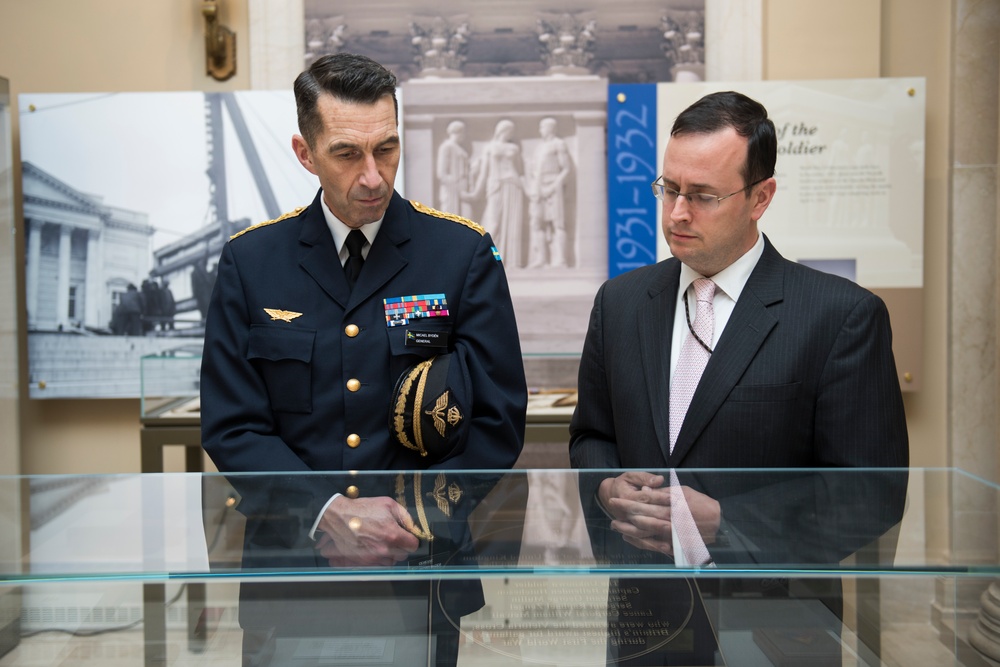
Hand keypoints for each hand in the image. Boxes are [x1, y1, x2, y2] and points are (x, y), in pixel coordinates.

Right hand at [314, 495, 420, 566]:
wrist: (339, 517)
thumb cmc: (362, 509)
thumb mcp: (388, 504)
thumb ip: (404, 516)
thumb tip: (412, 526)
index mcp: (392, 534)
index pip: (413, 546)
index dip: (412, 539)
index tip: (408, 536)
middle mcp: (384, 549)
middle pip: (403, 555)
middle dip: (402, 547)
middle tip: (395, 537)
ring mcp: (373, 557)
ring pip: (391, 562)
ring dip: (390, 554)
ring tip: (383, 542)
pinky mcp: (363, 561)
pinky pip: (378, 564)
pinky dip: (378, 558)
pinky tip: (374, 547)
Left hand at [598, 472, 720, 554]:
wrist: (719, 523)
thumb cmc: (700, 503)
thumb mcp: (683, 492)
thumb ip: (663, 493)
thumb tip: (645, 492)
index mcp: (673, 505)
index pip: (646, 502)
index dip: (628, 501)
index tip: (615, 500)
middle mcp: (671, 520)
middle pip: (643, 517)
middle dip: (624, 515)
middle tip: (611, 512)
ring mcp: (673, 535)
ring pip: (646, 533)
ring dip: (628, 530)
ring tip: (615, 525)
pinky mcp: (675, 545)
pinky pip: (653, 545)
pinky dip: (640, 542)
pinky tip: (629, 539)